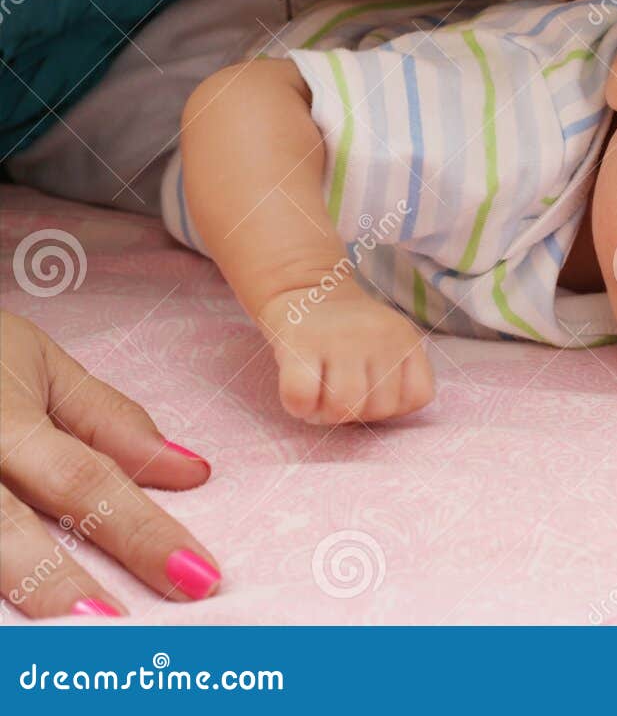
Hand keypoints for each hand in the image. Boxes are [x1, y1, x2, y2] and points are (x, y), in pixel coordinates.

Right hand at [0, 310, 219, 618]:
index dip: (142, 532)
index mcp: (3, 420)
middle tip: (123, 632)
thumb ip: (109, 423)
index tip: (198, 575)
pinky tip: (14, 638)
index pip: (85, 481)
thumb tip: (192, 474)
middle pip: (7, 532)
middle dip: (63, 587)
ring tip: (60, 649)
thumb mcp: (40, 365)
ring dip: (15, 601)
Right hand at [256, 287, 434, 424]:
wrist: (305, 289)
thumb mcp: (388, 344)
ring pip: (344, 407)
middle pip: (381, 408)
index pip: (419, 396)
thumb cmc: (348, 333)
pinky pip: (302, 396)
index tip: (372, 391)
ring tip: (318, 398)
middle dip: (356, 413)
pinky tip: (299, 395)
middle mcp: (380, 336)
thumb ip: (396, 377)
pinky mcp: (300, 344)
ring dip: (325, 415)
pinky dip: (299, 406)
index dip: (394, 405)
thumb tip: (375, 413)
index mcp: (406, 339)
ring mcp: (341, 339)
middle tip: (338, 394)